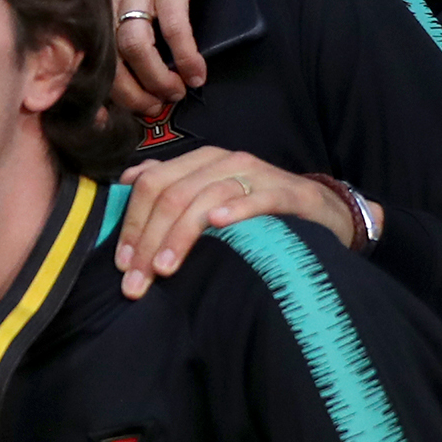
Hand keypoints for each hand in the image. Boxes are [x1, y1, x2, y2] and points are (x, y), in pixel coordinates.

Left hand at [99, 0, 212, 114]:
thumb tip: (115, 45)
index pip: (82, 47)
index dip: (94, 83)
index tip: (110, 108)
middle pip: (105, 55)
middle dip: (127, 92)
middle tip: (148, 110)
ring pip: (135, 47)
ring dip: (155, 79)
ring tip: (173, 94)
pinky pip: (174, 27)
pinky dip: (185, 56)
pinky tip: (196, 74)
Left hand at [112, 146, 354, 297]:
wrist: (319, 209)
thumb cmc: (256, 209)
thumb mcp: (209, 194)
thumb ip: (171, 186)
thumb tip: (128, 182)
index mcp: (198, 161)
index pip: (151, 184)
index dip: (132, 224)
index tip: (121, 264)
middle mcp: (222, 161)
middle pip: (172, 195)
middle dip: (149, 240)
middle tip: (137, 280)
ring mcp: (256, 173)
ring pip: (206, 198)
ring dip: (180, 235)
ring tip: (164, 269)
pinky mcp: (287, 191)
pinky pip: (258, 198)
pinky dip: (236, 210)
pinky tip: (217, 226)